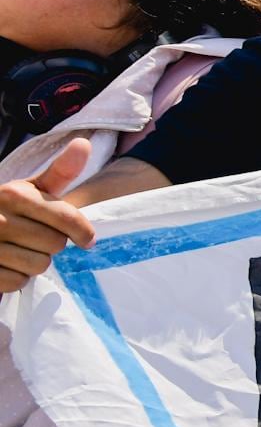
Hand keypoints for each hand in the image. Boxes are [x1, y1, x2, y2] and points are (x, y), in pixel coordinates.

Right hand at [0, 140, 95, 293]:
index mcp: (15, 195)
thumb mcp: (28, 188)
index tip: (87, 240)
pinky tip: (6, 263)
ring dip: (34, 262)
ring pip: (38, 266)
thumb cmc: (5, 208)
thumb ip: (59, 172)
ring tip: (19, 249)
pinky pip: (17, 282)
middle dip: (50, 244)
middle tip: (34, 237)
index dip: (83, 232)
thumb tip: (84, 144)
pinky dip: (15, 277)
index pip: (66, 219)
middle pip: (55, 245)